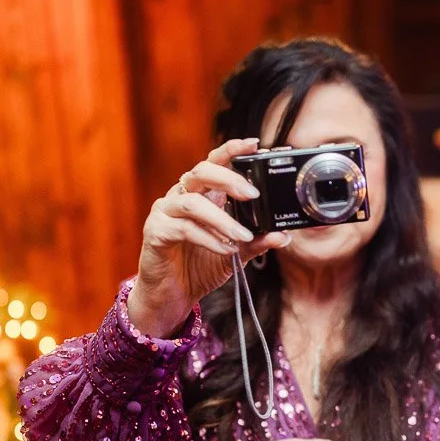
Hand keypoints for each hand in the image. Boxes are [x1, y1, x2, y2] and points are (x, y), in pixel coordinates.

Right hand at [127, 138, 292, 336]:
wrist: (172, 296)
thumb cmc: (199, 268)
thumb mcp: (234, 253)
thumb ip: (256, 242)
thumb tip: (283, 236)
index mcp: (201, 195)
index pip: (214, 162)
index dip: (231, 150)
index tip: (254, 144)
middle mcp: (181, 197)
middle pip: (201, 172)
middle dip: (228, 179)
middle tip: (252, 195)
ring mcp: (165, 213)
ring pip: (193, 203)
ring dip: (222, 219)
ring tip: (243, 236)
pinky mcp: (155, 233)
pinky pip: (184, 229)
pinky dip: (209, 239)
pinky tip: (226, 249)